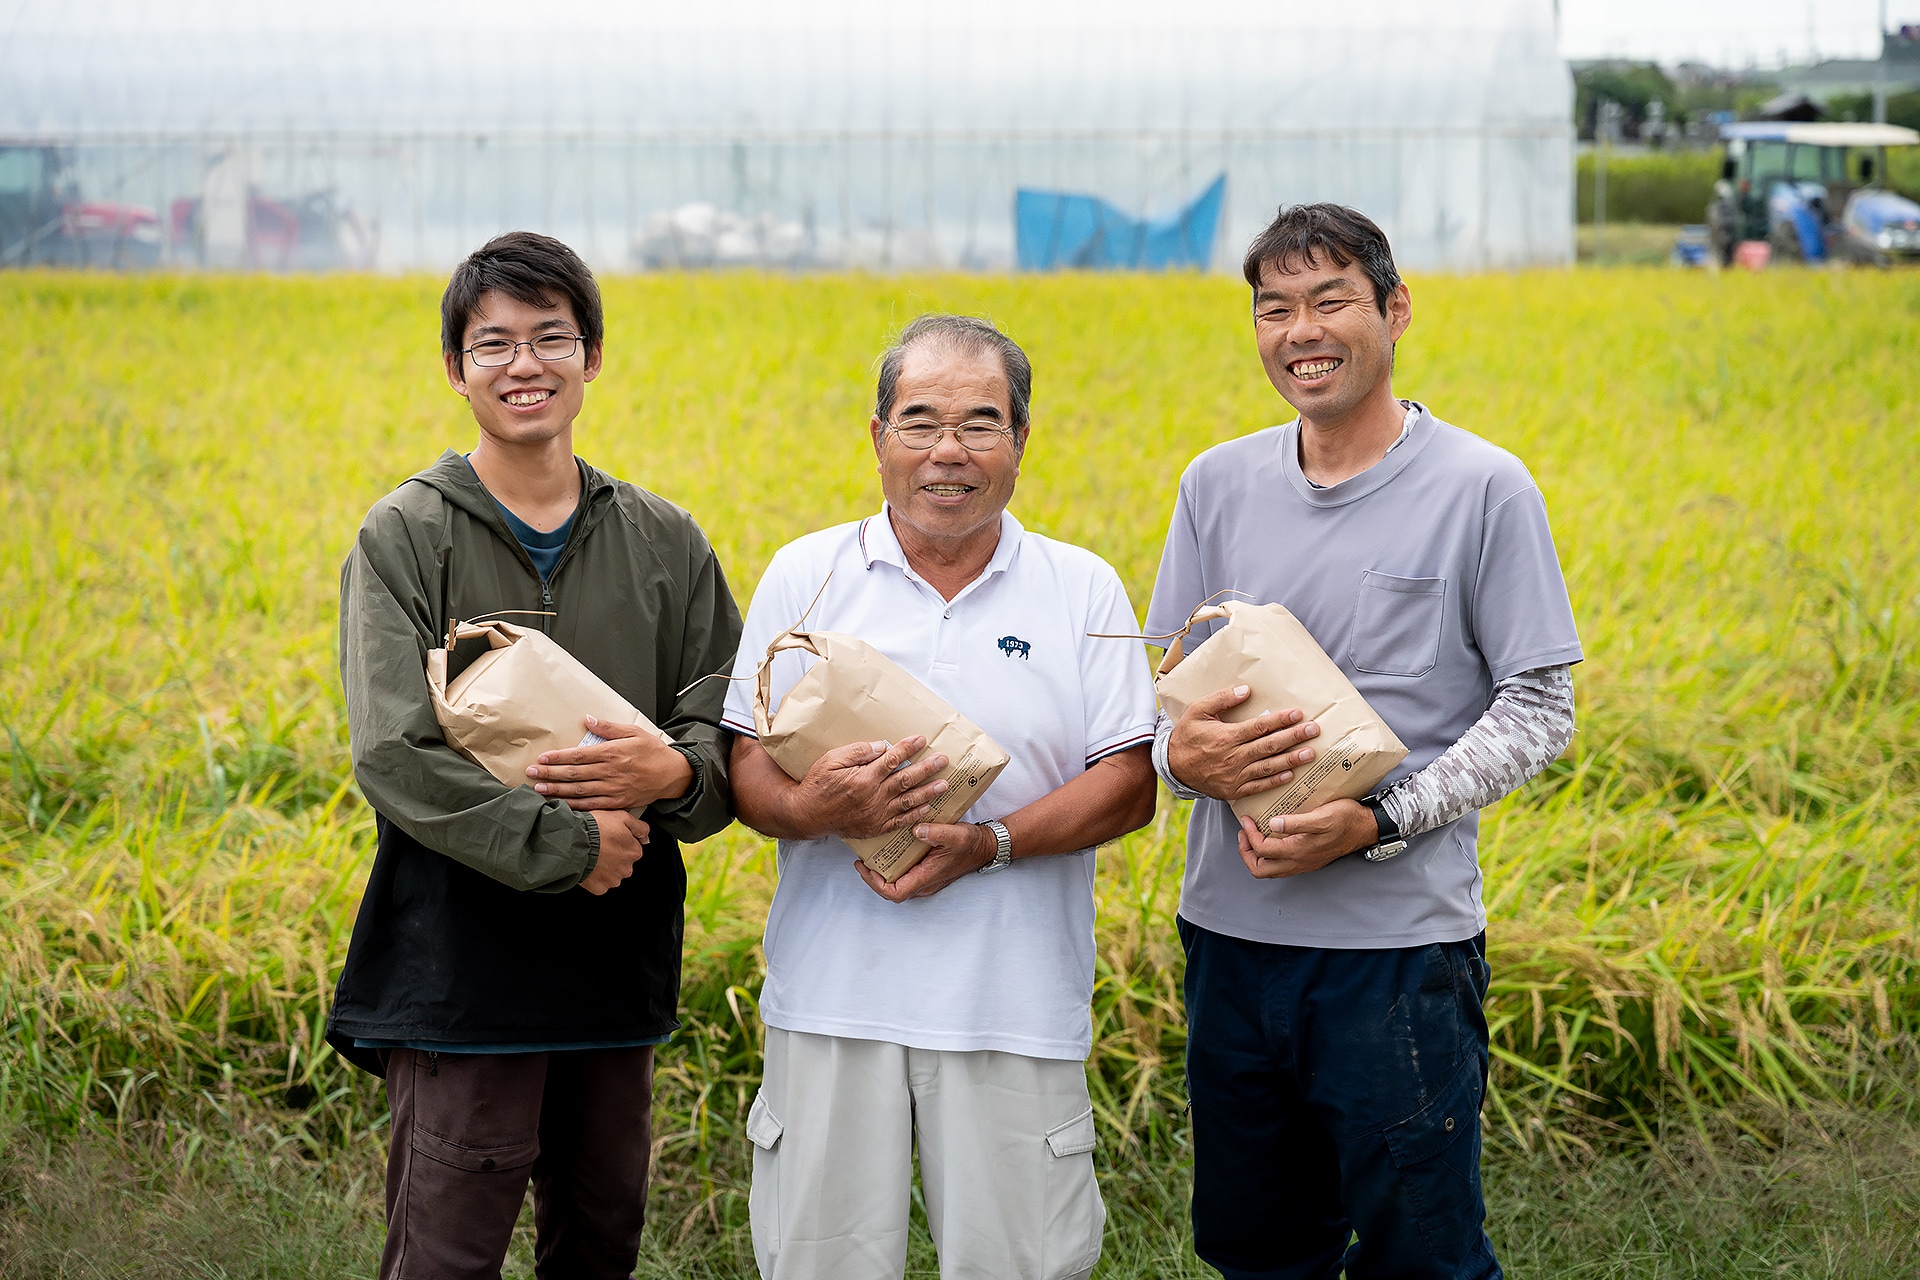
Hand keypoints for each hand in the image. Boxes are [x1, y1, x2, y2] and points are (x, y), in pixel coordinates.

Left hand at [529, 716, 692, 810]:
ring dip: (557, 789)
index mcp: (613, 753)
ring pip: (579, 791)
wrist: (673, 775)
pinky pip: (592, 805)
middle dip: (550, 772)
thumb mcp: (634, 732)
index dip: (558, 757)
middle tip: (530, 772)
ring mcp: (613, 789)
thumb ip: (609, 728)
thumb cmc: (653, 751)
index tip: (542, 757)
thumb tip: (588, 719)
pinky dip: (574, 805)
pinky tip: (560, 804)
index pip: (578, 755)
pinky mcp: (617, 802)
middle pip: (574, 774)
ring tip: (538, 788)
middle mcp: (610, 772)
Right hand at [580, 810, 650, 894]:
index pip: (633, 847)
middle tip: (600, 845)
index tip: (610, 837)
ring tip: (593, 854)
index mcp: (634, 851)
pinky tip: (589, 864)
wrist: (571, 843)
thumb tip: (646, 836)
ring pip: (612, 873)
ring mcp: (613, 879)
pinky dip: (595, 875)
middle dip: (614, 855)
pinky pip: (599, 882)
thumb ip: (639, 827)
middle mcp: (626, 868)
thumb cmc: (594, 829)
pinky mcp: (600, 887)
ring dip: (604, 866)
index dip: (621, 841)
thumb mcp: (621, 817)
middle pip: (623, 862)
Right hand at [786, 737, 949, 840]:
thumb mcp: (830, 760)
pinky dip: (915, 815)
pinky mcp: (875, 826)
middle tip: (943, 760)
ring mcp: (876, 814)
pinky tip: (927, 807)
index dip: (908, 748)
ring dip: (928, 792)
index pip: (892, 760)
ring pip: (908, 801)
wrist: (807, 815)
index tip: (921, 739)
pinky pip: (900, 821)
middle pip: (906, 780)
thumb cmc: (817, 785)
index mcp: (864, 778)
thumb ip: (857, 752)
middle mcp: (874, 797)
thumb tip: (881, 747)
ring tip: (944, 785)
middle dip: (927, 768)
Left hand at [857, 821, 994, 901]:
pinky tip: (889, 850)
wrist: (986, 846)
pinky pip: (905, 875)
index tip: (865, 867)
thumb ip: (936, 833)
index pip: (895, 893)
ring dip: (883, 872)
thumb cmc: (971, 843)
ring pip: (897, 883)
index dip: (875, 884)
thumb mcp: (955, 834)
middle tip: (863, 860)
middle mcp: (924, 882)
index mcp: (927, 877)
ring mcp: (926, 879)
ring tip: (872, 854)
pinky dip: (894, 866)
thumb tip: (915, 830)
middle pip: (892, 890)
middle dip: (873, 878)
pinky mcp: (927, 872)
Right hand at [1167, 686, 1321, 801]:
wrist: (1172, 766)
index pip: (1259, 727)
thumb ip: (1221, 699)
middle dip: (1294, 737)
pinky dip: (1275, 781)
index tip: (1298, 714)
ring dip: (1291, 760)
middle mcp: (1233, 757)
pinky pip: (1258, 786)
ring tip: (1310, 753)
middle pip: (1269, 746)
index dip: (1280, 721)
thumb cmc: (1186, 736)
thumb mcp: (1197, 711)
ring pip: (1268, 767)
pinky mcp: (1234, 789)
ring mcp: (1234, 775)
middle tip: (1314, 730)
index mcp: (1226, 737)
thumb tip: (1246, 690)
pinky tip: (1290, 774)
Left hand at [1235, 800, 1373, 878]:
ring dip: (1256, 856)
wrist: (1365, 827)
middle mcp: (1298, 861)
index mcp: (1298, 851)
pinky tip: (1271, 840)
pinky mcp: (1307, 860)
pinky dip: (1269, 856)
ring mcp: (1303, 863)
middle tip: (1243, 835)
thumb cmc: (1345, 819)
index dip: (1249, 835)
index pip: (1262, 850)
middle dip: (1246, 853)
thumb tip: (1272, 825)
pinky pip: (1280, 866)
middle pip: (1260, 869)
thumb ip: (1296, 823)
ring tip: (1252, 838)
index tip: (1246, 819)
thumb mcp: (1321, 816)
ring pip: (1270, 870)